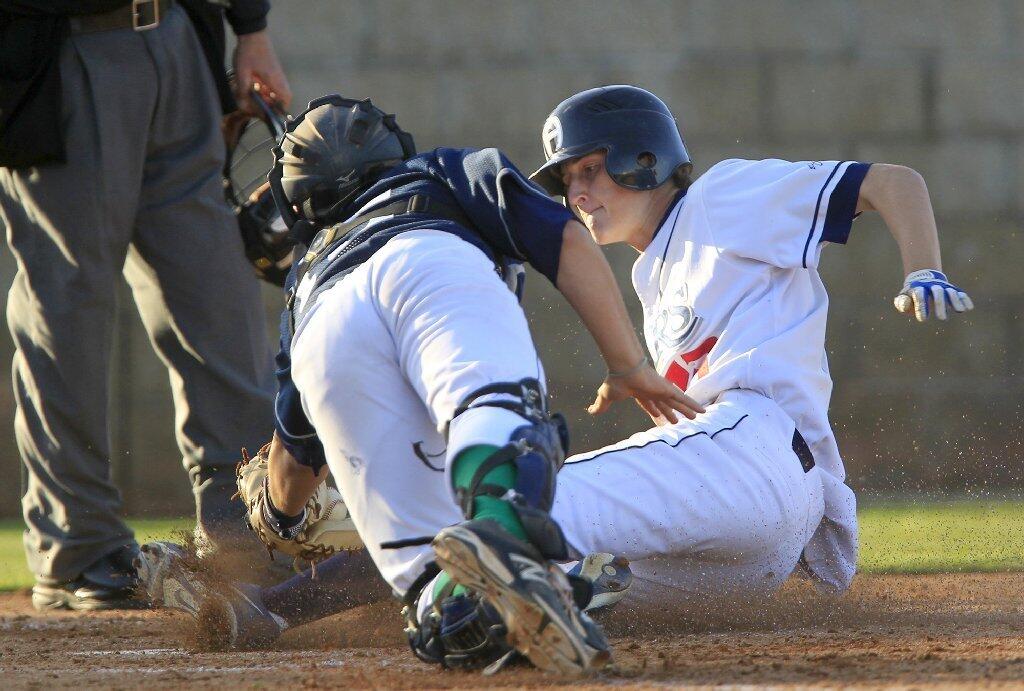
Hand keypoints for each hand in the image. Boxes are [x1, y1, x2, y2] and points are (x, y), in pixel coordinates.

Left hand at [233, 30, 291, 114]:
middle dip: (265, 106)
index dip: (276, 113)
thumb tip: (243, 108)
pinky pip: (269, 87)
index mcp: (277, 83)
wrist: (252, 33)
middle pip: (277, 102)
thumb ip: (243, 93)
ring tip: (249, 96)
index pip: (284, 104)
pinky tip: (251, 86)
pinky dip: (261, 90)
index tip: (265, 117)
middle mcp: (280, 81)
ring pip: (272, 95)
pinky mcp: (272, 73)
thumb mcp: (242, 74)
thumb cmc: (249, 53)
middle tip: (251, 107)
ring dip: (262, 98)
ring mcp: (277, 77)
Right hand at [588, 362, 704, 423]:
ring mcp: (662, 391)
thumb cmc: (615, 382)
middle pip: (665, 405)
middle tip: (677, 421)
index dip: (655, 412)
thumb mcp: (606, 398)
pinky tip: (702, 410)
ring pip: (677, 403)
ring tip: (695, 418)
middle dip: (671, 413)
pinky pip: (684, 399)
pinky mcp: (668, 390)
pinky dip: (693, 405)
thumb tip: (590, 411)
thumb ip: (600, 406)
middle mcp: (653, 392)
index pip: (649, 405)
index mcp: (640, 394)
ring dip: (686, 410)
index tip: (659, 418)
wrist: (624, 370)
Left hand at [894, 269, 973, 321]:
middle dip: (940, 304)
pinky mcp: (952, 289)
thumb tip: (905, 306)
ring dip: (955, 300)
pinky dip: (964, 299)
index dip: (921, 307)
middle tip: (942, 318)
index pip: (920, 295)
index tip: (922, 320)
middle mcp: (932, 285)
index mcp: (918, 287)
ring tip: (959, 311)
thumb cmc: (912, 294)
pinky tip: (968, 308)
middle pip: (937, 292)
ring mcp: (943, 287)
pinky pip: (960, 293)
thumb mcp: (904, 297)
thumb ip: (902, 303)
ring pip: (950, 291)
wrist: (923, 279)